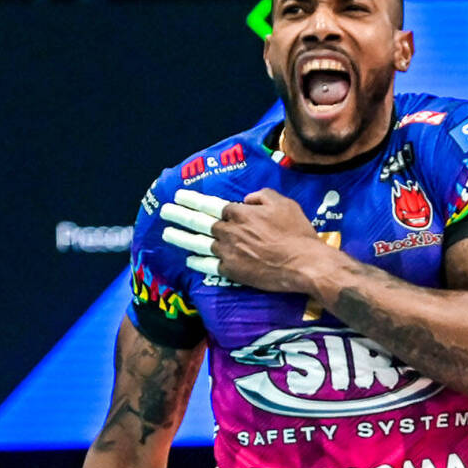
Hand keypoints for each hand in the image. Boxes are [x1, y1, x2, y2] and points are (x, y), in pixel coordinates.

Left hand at [161, 188, 338, 293]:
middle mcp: (229, 231)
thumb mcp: (283, 203)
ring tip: (166, 233)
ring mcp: (228, 252)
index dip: (193, 200)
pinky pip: (208, 265)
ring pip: (197, 243)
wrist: (303, 264)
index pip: (211, 205)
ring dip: (180, 237)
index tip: (180, 196)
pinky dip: (196, 262)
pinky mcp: (232, 271)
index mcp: (240, 212)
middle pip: (198, 222)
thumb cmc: (296, 232)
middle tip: (164, 211)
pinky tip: (187, 259)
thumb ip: (261, 196)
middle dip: (178, 215)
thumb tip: (247, 199)